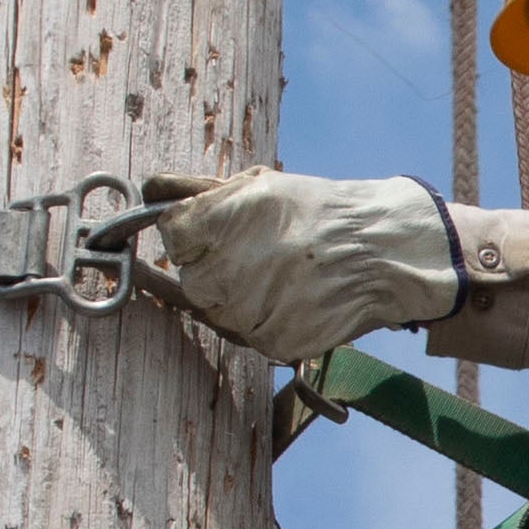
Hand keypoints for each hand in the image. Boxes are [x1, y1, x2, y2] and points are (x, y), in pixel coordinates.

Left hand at [134, 169, 463, 361]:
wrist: (381, 251)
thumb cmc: (319, 212)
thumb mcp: (260, 186)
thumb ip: (198, 190)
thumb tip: (147, 188)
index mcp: (218, 222)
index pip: (172, 236)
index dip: (193, 234)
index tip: (217, 233)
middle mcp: (226, 269)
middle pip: (190, 280)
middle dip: (215, 268)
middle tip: (257, 256)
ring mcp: (247, 312)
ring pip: (217, 312)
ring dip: (238, 297)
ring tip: (279, 276)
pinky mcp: (271, 342)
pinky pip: (248, 335)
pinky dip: (264, 320)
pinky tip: (292, 298)